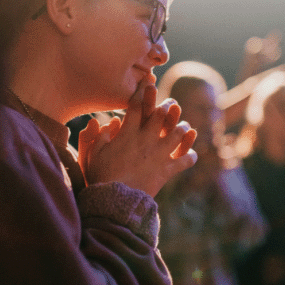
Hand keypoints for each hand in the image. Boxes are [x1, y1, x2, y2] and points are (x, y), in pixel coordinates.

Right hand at [78, 79, 196, 196]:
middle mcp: (146, 139)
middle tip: (172, 104)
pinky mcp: (167, 170)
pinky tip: (191, 154)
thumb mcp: (93, 154)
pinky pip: (184, 160)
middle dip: (168, 106)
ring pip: (178, 134)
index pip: (137, 106)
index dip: (144, 92)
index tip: (149, 83)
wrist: (115, 201)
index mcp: (128, 133)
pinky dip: (190, 156)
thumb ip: (99, 136)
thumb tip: (104, 122)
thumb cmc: (101, 177)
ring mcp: (159, 154)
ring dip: (183, 129)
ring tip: (185, 127)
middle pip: (162, 115)